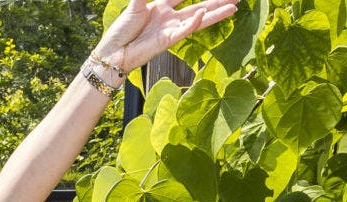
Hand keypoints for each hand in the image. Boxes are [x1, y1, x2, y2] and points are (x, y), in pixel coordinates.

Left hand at [93, 0, 237, 73]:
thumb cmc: (120, 31)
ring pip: (198, 19)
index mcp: (161, 7)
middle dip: (217, 1)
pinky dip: (194, 22)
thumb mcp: (134, 5)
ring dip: (216, 13)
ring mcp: (170, 29)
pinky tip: (204, 14)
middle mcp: (169, 18)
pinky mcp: (168, 40)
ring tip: (234, 7)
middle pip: (198, 6)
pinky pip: (185, 30)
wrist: (112, 53)